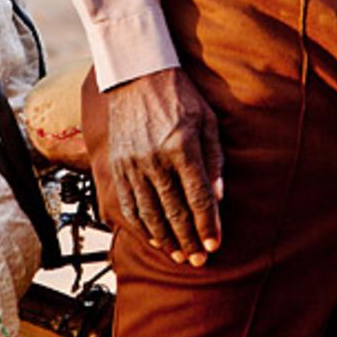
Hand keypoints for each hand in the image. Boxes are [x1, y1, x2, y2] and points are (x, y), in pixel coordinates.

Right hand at [105, 66, 223, 266]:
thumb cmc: (180, 95)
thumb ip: (215, 159)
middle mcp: (154, 159)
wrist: (137, 75)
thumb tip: (219, 197)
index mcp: (181, 146)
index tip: (215, 245)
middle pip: (173, 211)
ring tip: (179, 255)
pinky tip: (154, 238)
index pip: (197, 196)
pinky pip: (128, 205)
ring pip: (149, 214)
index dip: (207, 225)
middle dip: (188, 240)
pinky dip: (141, 227)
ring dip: (165, 239)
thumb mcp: (207, 120)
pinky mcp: (117, 166)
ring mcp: (132, 164)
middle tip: (199, 260)